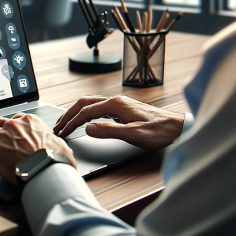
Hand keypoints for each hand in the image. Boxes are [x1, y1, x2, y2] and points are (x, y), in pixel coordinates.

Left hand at [0, 113, 75, 184]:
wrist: (46, 169)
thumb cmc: (54, 159)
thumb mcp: (59, 143)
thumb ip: (52, 140)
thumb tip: (56, 145)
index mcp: (30, 121)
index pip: (16, 118)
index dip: (12, 126)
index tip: (10, 132)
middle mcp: (13, 125)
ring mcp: (1, 135)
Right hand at [53, 96, 184, 149]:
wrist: (177, 128)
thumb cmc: (160, 131)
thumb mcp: (134, 135)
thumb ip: (109, 131)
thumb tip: (88, 127)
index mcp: (116, 104)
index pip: (85, 112)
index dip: (71, 122)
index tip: (61, 132)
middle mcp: (116, 100)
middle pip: (84, 103)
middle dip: (68, 114)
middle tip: (57, 126)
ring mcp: (120, 103)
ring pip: (90, 103)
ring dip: (76, 112)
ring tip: (66, 122)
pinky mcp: (123, 108)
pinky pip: (98, 107)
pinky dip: (86, 113)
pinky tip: (85, 120)